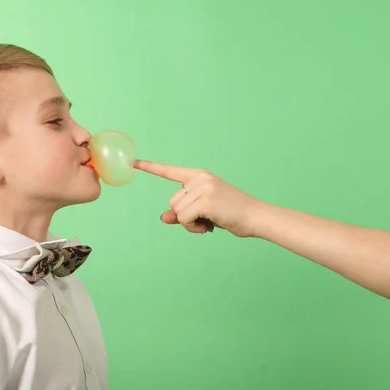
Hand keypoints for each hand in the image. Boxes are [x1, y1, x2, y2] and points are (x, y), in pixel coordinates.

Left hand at [133, 159, 261, 236]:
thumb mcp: (204, 212)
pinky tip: (210, 226)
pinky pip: (184, 219)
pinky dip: (194, 227)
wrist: (256, 217)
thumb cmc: (231, 214)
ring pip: (177, 212)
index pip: (170, 171)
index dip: (150, 167)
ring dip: (190, 223)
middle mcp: (200, 178)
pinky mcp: (205, 200)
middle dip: (185, 215)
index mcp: (200, 175)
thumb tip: (163, 217)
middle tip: (207, 218)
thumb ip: (182, 213)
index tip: (133, 162)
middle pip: (172, 202)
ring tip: (211, 220)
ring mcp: (203, 187)